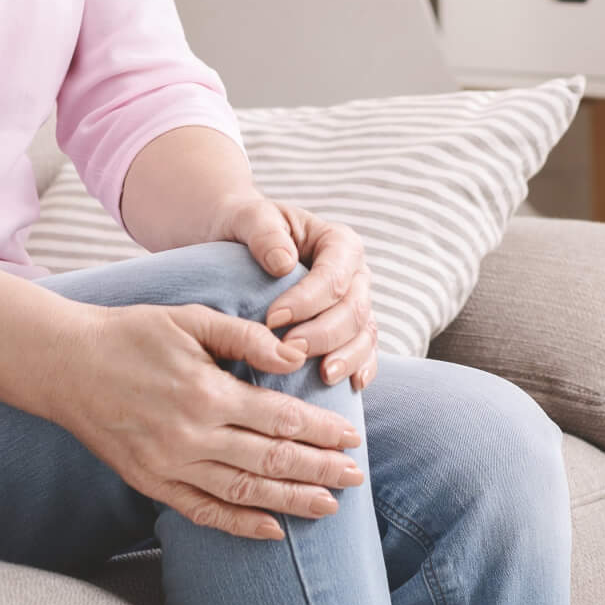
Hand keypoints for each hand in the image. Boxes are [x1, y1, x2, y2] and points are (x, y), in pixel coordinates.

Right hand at [45, 299, 365, 541]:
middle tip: (356, 478)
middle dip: (319, 471)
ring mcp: (170, 466)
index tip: (352, 437)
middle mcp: (191, 437)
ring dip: (291, 502)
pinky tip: (272, 531)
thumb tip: (294, 356)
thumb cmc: (132, 334)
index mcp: (206, 394)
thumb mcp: (190, 319)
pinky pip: (202, 512)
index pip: (280, 418)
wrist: (65, 364)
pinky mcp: (151, 483)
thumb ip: (245, 338)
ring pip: (244, 492)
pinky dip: (240, 525)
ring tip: (329, 507)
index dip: (321, 430)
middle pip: (271, 461)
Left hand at [210, 195, 379, 391]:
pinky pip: (365, 351)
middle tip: (289, 351)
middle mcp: (355, 274)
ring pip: (365, 334)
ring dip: (347, 357)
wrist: (240, 244)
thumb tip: (282, 263)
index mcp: (338, 243)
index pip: (335, 274)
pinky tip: (350, 386)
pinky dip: (361, 368)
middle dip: (324, 333)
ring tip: (322, 376)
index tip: (272, 318)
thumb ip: (265, 233)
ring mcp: (355, 304)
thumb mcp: (250, 218)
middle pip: (354, 309)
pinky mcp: (349, 331)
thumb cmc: (246, 229)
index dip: (308, 300)